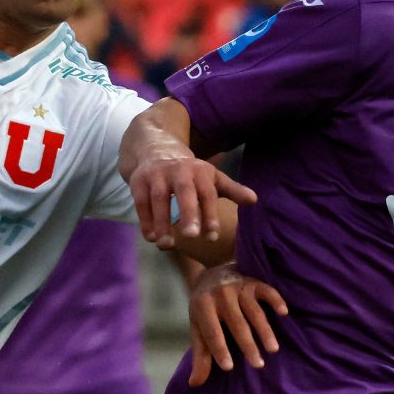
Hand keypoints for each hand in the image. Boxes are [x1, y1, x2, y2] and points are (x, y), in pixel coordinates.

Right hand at [127, 153, 255, 248]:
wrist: (156, 148)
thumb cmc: (190, 172)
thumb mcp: (212, 177)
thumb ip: (232, 190)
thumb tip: (254, 200)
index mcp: (200, 171)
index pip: (207, 193)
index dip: (210, 214)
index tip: (212, 235)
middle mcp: (179, 170)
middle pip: (185, 191)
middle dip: (188, 212)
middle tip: (192, 236)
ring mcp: (157, 175)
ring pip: (159, 198)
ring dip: (162, 221)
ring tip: (166, 245)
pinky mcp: (139, 181)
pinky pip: (141, 201)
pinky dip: (145, 219)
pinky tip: (151, 237)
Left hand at [188, 263, 287, 386]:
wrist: (211, 274)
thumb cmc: (205, 309)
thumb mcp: (198, 328)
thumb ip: (200, 355)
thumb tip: (195, 383)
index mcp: (203, 306)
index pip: (212, 332)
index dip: (220, 350)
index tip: (229, 368)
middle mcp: (221, 294)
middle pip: (236, 323)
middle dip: (247, 344)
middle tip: (258, 365)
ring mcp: (238, 286)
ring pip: (254, 310)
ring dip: (264, 330)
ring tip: (273, 349)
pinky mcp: (253, 282)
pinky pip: (266, 290)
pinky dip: (276, 300)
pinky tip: (284, 313)